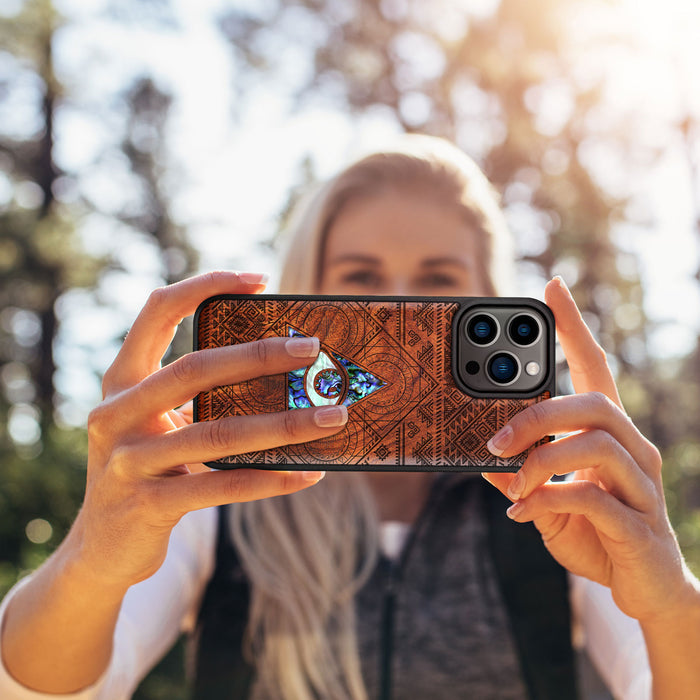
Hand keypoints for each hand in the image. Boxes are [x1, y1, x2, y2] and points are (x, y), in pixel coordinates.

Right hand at [72, 271, 346, 589]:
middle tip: (312, 349)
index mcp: (122, 381)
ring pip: (218, 433)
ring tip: (334, 417)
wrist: (101, 548)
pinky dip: (271, 479)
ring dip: (285, 424)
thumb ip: (198, 398)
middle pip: (194, 369)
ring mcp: (128, 461)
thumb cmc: (147, 470)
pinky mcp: (148, 505)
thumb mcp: (159, 425)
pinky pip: (221, 486)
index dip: (205, 286)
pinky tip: (309, 474)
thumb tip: (284, 374)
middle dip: (259, 356)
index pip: (158, 312)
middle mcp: (116, 413)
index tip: (259, 279)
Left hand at [482, 276, 694, 623]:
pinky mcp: (639, 525)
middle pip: (593, 403)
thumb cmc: (595, 532)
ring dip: (542, 459)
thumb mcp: (547, 499)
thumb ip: (521, 476)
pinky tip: (526, 512)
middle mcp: (633, 450)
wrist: (644, 589)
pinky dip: (551, 499)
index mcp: (609, 435)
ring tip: (512, 481)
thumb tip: (483, 460)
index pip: (595, 368)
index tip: (551, 288)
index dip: (574, 327)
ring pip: (597, 444)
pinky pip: (593, 498)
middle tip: (495, 440)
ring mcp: (641, 486)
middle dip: (538, 414)